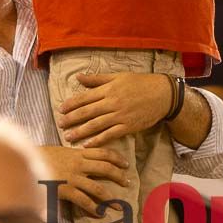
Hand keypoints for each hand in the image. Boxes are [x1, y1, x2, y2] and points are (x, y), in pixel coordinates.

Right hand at [38, 146, 129, 215]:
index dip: (117, 158)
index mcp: (78, 153)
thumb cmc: (40, 156)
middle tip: (127, 182)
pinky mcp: (66, 190)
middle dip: (119, 176)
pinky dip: (94, 208)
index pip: (103, 153)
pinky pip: (84, 201)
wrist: (25, 162)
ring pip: (98, 188)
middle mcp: (79, 164)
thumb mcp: (59, 150)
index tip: (126, 164)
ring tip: (119, 205)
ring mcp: (73, 178)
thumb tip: (82, 156)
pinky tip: (100, 214)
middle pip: (106, 169)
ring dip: (111, 198)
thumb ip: (73, 154)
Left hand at [57, 73, 171, 146]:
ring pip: (96, 125)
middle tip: (60, 124)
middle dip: (72, 119)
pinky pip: (110, 134)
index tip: (61, 109)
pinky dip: (98, 140)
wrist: (162, 94)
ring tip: (68, 137)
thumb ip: (97, 79)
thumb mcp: (118, 76)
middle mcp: (112, 102)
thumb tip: (78, 77)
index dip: (71, 104)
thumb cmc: (140, 83)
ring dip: (80, 131)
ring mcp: (120, 115)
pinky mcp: (128, 126)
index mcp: (109, 89)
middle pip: (87, 112)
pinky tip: (87, 145)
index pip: (85, 97)